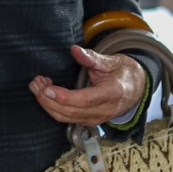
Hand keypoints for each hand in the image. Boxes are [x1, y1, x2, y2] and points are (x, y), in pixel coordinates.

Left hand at [30, 46, 146, 125]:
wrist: (136, 88)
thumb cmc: (123, 72)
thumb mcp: (112, 61)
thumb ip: (92, 58)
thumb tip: (75, 50)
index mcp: (113, 93)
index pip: (85, 100)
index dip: (64, 97)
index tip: (47, 88)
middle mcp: (105, 110)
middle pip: (72, 112)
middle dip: (49, 100)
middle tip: (36, 83)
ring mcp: (98, 118)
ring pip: (67, 118)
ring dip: (48, 105)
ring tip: (37, 87)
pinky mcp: (91, 120)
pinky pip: (68, 119)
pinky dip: (54, 108)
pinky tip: (47, 95)